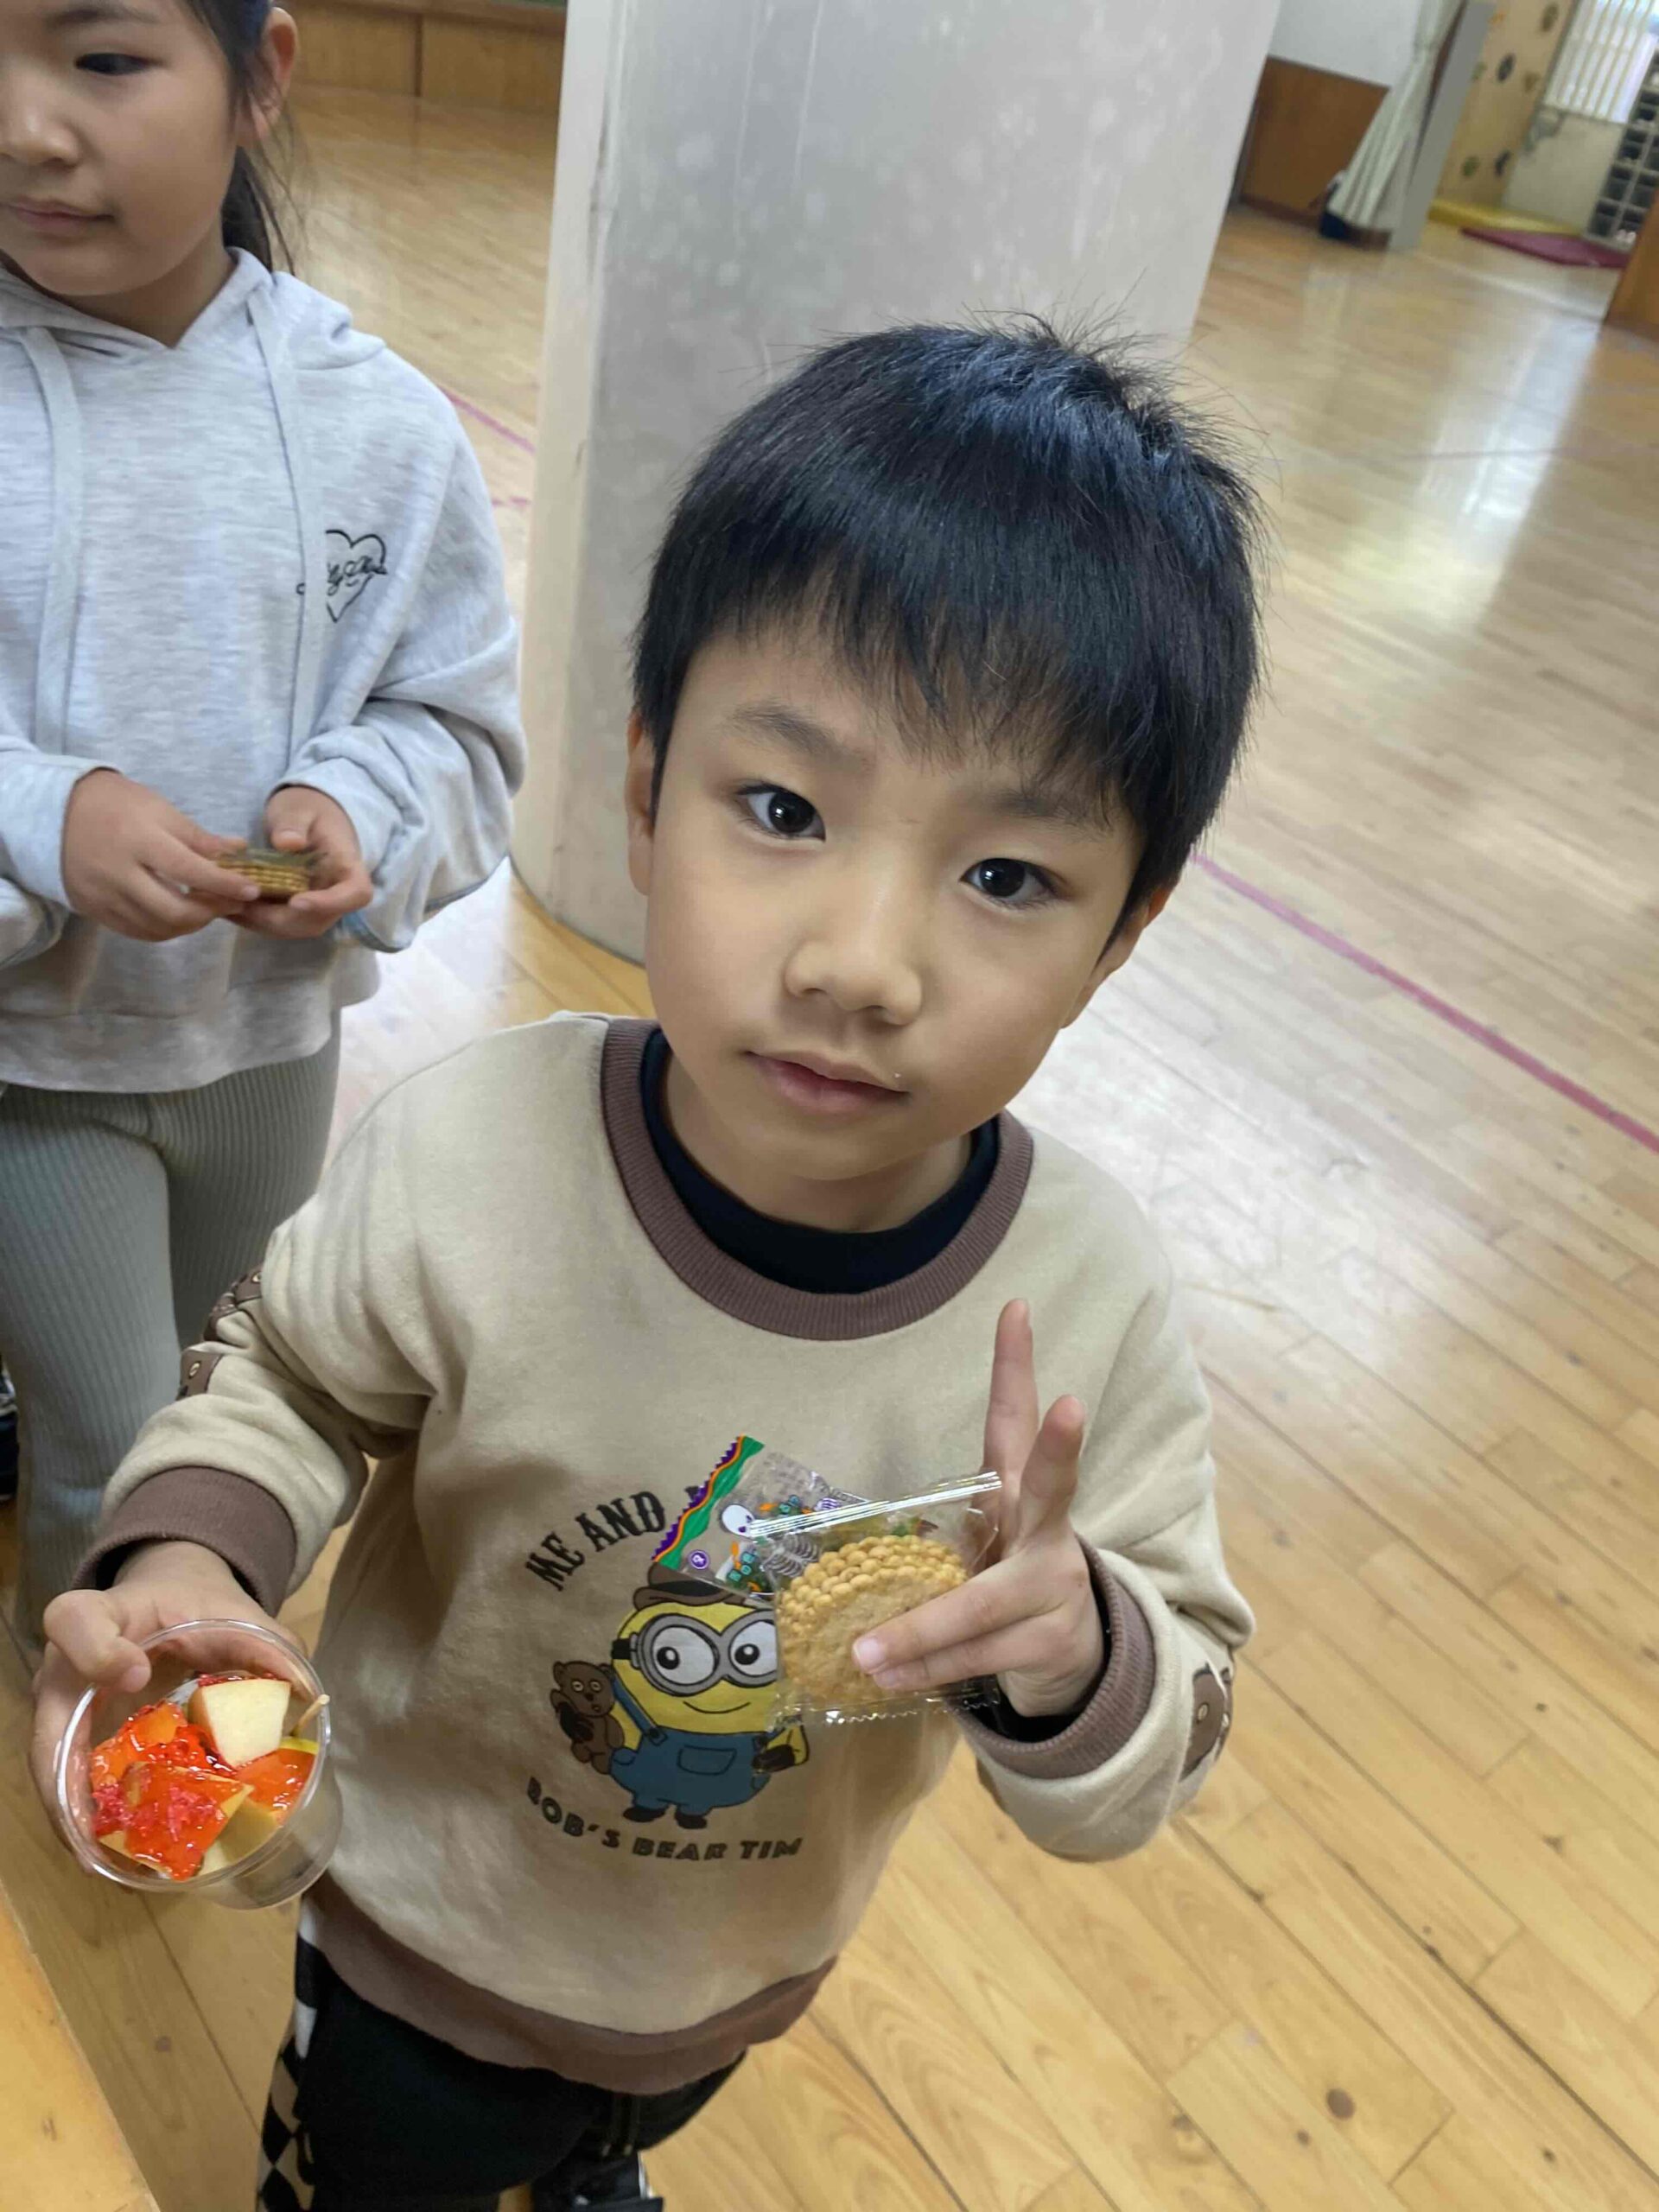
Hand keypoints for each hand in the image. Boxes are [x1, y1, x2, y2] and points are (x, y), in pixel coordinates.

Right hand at [30, 1541, 289, 1838]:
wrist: (165, 1602)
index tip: (136, 1674)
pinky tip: (123, 1855)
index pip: (75, 1621)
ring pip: (50, 1769)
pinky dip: (93, 1822)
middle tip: (96, 1830)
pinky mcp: (74, 1742)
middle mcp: (66, 1667)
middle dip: (65, 1781)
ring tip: (110, 1862)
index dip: (96, 1651)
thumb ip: (265, 1643)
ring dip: (75, 1820)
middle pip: (44, 1722)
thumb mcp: (231, 1611)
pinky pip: (71, 1785)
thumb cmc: (195, 1607)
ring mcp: (63, 1710)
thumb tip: (307, 1695)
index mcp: (104, 1614)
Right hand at [60, 770, 261, 940]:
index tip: (251, 890)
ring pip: (157, 927)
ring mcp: (103, 895)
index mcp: (138, 840)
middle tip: (232, 904)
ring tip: (208, 909)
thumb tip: (240, 853)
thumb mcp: (159, 810)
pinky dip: (165, 929)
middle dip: (210, 913)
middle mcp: (118, 872)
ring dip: (190, 924)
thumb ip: (198, 838)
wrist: (55, 812)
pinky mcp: (93, 910)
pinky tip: (180, 916)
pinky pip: (137, 931)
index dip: (224, 885)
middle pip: (172, 911)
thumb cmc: (116, 805)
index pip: (189, 870)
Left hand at [230, 785, 372, 939]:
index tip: (297, 901)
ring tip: (224, 905)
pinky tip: (224, 905)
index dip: (330, 904)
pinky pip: (276, 923)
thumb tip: (287, 843)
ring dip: (259, 922)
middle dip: (277, 919)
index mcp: (348, 867)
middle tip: (238, 903)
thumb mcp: (300, 808)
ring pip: (294, 927)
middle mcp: (336, 894)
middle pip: (317, 921)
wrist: (307, 817)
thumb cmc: (308, 809)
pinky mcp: (295, 910)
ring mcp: (316, 906)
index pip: (355, 894)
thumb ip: (294, 823)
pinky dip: (251, 918)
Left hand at [852, 1300, 1104, 1718]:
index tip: (1014, 1307)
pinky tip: (886, 1676)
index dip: (1014, 1365)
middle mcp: (1047, 1530)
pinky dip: (926, 1668)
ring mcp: (1057, 1585)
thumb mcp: (975, 1545)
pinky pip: (977, 1655)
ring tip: (863, 1649)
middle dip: (1060, 1445)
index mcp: (1019, 1494)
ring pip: (980, 1606)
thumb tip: (845, 1556)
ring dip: (917, 1632)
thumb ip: (925, 1541)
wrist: (1073, 1656)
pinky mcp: (1051, 1640)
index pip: (1014, 1421)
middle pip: (1056, 1484)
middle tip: (1071, 1405)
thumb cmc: (1004, 1583)